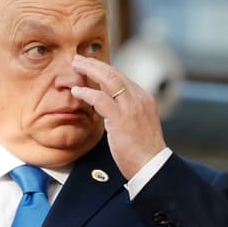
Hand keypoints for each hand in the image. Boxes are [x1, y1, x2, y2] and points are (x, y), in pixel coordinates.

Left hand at [71, 55, 166, 179]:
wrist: (152, 167)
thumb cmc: (144, 152)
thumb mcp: (139, 126)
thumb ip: (127, 113)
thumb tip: (110, 109)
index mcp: (144, 100)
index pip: (122, 78)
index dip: (105, 70)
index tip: (92, 67)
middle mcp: (139, 99)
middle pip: (114, 73)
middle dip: (95, 64)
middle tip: (79, 59)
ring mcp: (130, 107)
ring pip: (108, 79)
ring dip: (89, 70)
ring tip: (75, 66)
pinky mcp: (120, 118)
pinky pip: (100, 98)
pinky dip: (86, 93)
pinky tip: (76, 92)